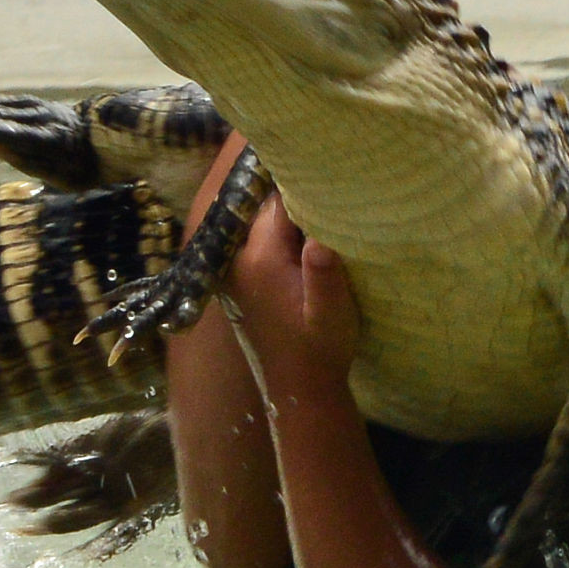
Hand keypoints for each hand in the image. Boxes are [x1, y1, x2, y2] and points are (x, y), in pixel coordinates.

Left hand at [221, 197, 359, 398]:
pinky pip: (260, 241)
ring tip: (321, 213)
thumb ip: (324, 273)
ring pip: (262, 224)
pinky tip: (304, 242)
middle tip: (330, 189)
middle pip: (266, 209)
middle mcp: (238, 260)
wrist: (299, 388)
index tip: (332, 179)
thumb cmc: (320, 350)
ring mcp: (235, 270)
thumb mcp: (331, 313)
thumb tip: (320, 237)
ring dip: (288, 218)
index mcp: (259, 259)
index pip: (277, 202)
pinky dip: (281, 235)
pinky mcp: (242, 281)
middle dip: (296, 200)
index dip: (306, 189)